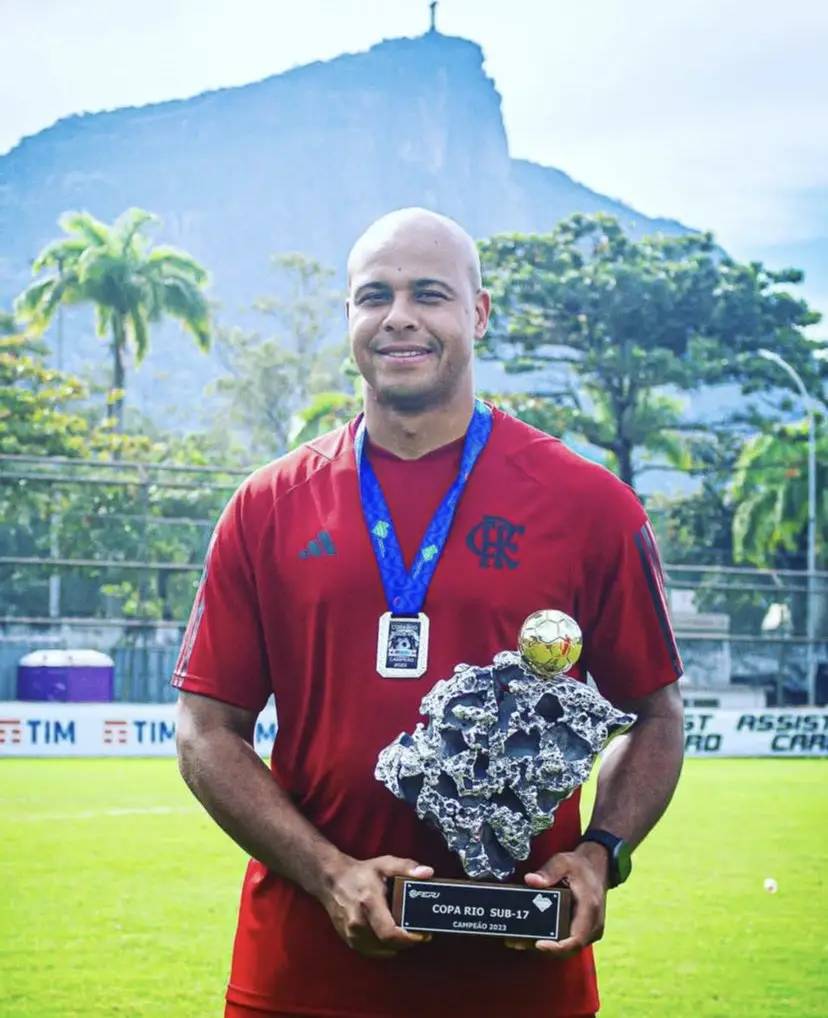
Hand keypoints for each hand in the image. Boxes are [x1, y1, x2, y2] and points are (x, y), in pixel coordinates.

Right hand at [321, 855, 434, 958]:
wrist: (332, 880)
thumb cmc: (361, 873)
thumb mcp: (385, 864)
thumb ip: (406, 867)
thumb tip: (428, 873)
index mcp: (368, 903)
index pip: (389, 932)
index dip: (408, 938)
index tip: (423, 935)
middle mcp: (358, 922)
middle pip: (387, 945)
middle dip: (407, 942)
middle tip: (420, 934)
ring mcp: (351, 934)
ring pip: (380, 951)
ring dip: (396, 946)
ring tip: (407, 935)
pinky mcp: (349, 940)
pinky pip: (371, 951)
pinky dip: (384, 948)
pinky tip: (391, 938)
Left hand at [504, 842, 608, 956]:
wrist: (596, 867)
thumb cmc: (579, 866)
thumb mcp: (563, 862)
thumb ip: (548, 871)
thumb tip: (530, 880)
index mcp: (589, 909)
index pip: (576, 939)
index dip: (557, 947)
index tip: (538, 944)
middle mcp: (593, 925)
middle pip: (568, 948)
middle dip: (543, 948)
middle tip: (518, 942)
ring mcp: (591, 931)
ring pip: (567, 948)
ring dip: (545, 948)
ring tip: (519, 940)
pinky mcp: (585, 932)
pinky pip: (568, 942)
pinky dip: (552, 942)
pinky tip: (532, 937)